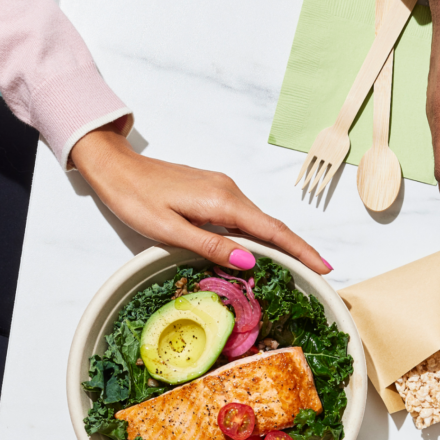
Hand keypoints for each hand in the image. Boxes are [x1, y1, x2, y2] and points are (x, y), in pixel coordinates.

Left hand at [71, 127, 330, 273]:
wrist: (115, 167)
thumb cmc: (135, 199)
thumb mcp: (168, 230)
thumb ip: (210, 244)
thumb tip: (249, 260)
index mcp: (222, 202)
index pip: (272, 231)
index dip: (300, 250)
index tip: (324, 266)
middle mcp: (229, 191)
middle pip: (272, 226)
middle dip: (298, 249)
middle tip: (319, 272)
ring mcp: (223, 188)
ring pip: (259, 221)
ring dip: (279, 243)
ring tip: (298, 266)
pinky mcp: (214, 190)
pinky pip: (245, 216)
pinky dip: (260, 234)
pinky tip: (262, 250)